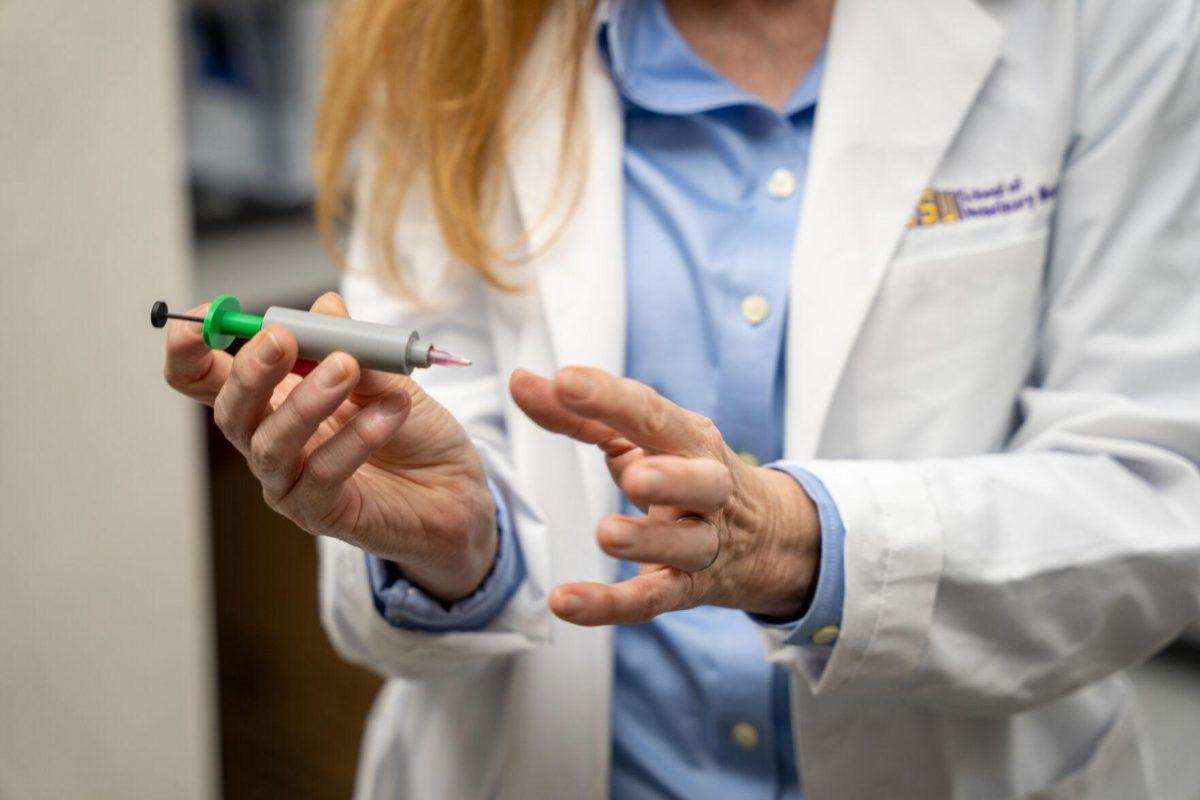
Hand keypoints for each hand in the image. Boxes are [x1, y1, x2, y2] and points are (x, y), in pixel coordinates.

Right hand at [163, 292, 495, 602]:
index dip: (190, 347)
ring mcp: (290, 483)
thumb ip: (355, 345)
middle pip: (230, 411)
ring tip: (346, 368)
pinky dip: (356, 438)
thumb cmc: (412, 430)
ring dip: (305, 401)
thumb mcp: (388, 375)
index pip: (205, 378)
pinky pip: (323, 475)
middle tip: (283, 339)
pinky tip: (390, 412)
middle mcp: (270, 441)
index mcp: (273, 399)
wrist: (454, 487)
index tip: (207, 311)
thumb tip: (325, 306)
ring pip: (270, 445)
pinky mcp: (322, 514)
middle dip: (250, 371)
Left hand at [510, 366, 820, 625]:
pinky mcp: (685, 589)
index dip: (610, 398)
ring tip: (607, 535)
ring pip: (684, 545)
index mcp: (690, 440)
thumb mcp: (640, 439)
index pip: (653, 415)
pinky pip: (649, 600)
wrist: (764, 538)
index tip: (566, 382)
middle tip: (632, 476)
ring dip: (648, 541)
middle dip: (671, 478)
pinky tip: (566, 603)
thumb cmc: (682, 471)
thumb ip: (577, 414)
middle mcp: (708, 488)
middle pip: (701, 481)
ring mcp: (702, 542)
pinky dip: (608, 605)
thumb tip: (520, 382)